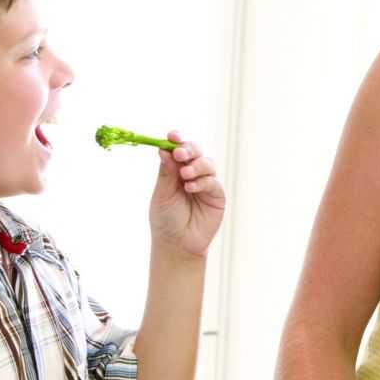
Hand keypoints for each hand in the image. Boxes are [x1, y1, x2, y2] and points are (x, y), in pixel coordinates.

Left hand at [149, 136, 225, 257]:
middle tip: (179, 154)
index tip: (172, 136)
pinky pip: (213, 182)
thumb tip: (164, 149)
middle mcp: (192, 173)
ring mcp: (206, 183)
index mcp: (175, 170)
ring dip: (196, 166)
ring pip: (207, 163)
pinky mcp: (217, 195)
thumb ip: (166, 172)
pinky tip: (191, 188)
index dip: (177, 140)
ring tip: (185, 175)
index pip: (178, 149)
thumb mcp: (162, 193)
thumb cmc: (166, 219)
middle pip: (195, 152)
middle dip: (188, 150)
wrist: (177, 244)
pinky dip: (202, 182)